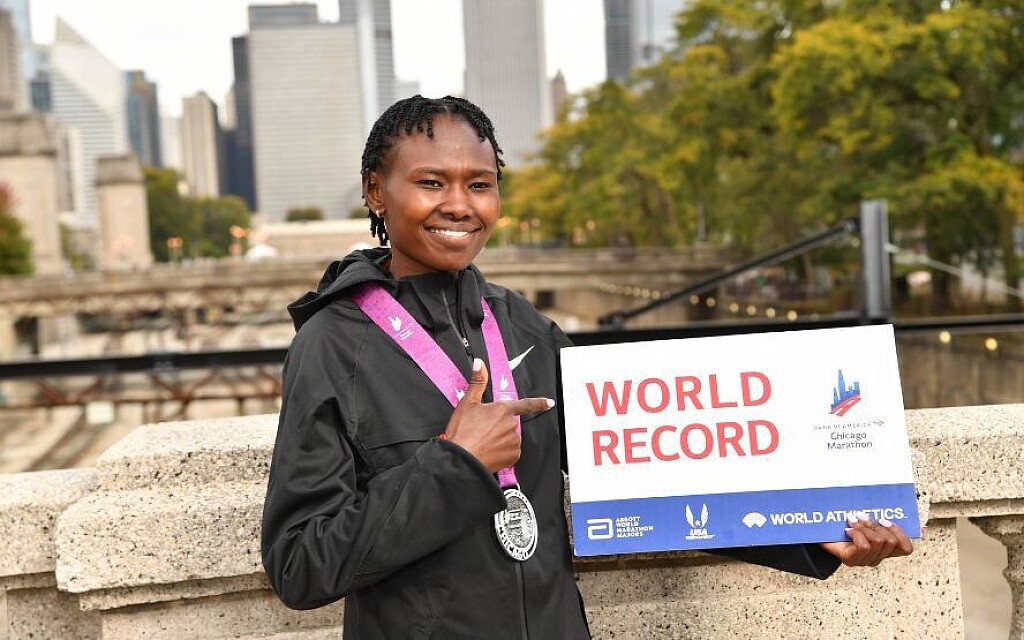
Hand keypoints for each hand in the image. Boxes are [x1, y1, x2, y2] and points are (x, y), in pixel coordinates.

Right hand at [443, 358, 554, 472]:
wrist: (461, 458)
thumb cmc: (462, 432)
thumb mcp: (467, 403)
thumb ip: (477, 382)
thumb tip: (479, 364)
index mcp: (503, 409)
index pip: (525, 404)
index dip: (538, 403)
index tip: (549, 403)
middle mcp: (512, 424)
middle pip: (511, 422)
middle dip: (500, 425)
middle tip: (483, 430)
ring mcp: (514, 440)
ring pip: (511, 437)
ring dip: (501, 438)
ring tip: (484, 441)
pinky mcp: (513, 455)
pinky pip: (511, 451)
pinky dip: (502, 452)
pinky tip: (490, 451)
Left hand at [820, 512, 913, 566]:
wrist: (818, 531)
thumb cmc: (844, 523)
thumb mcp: (868, 519)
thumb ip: (889, 519)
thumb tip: (922, 525)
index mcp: (885, 549)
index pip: (906, 549)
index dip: (900, 533)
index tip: (884, 519)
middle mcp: (877, 558)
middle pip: (890, 542)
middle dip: (877, 526)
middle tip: (864, 516)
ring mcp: (864, 561)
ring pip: (878, 543)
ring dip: (865, 528)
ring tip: (853, 520)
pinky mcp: (851, 561)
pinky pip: (864, 546)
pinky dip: (857, 533)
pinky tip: (848, 529)